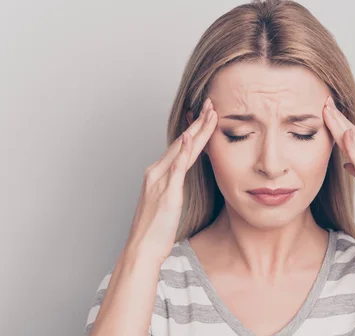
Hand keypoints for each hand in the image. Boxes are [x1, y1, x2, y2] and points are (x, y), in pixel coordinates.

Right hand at [124, 97, 216, 264]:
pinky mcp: (166, 193)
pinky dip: (182, 152)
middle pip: (182, 143)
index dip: (195, 131)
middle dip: (198, 123)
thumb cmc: (155, 230)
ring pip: (181, 150)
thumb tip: (182, 181)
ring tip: (209, 114)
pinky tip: (189, 139)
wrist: (142, 248)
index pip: (180, 147)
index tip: (206, 116)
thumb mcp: (167, 203)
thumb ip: (173, 187)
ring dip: (196, 130)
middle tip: (211, 104)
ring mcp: (160, 181)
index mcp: (158, 174)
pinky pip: (176, 169)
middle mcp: (157, 173)